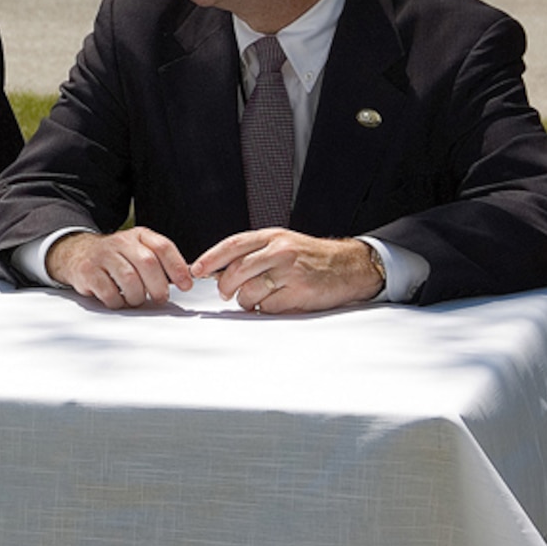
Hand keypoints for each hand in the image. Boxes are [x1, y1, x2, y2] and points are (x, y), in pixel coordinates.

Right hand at [49, 227, 193, 308]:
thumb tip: (187, 279)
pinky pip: (110, 293)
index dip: (177, 268)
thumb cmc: (117, 258)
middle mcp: (120, 242)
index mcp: (138, 236)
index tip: (186, 285)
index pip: (163, 247)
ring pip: (130, 280)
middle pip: (148, 263)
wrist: (77, 253)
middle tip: (160, 298)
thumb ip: (160, 262)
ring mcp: (102, 256)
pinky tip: (118, 299)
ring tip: (136, 299)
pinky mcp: (87, 272)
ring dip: (137, 297)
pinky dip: (118, 302)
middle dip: (158, 286)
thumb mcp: (138, 250)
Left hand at [192, 230, 384, 313]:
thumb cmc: (312, 257)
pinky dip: (266, 308)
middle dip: (225, 285)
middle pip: (236, 271)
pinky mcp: (299, 292)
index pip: (233, 245)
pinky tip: (275, 302)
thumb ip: (254, 252)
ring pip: (249, 291)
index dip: (211, 258)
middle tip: (225, 292)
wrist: (350, 266)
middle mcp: (280, 251)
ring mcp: (290, 271)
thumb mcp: (283, 243)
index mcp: (273, 237)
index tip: (197, 269)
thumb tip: (220, 269)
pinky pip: (269, 306)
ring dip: (246, 300)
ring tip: (254, 299)